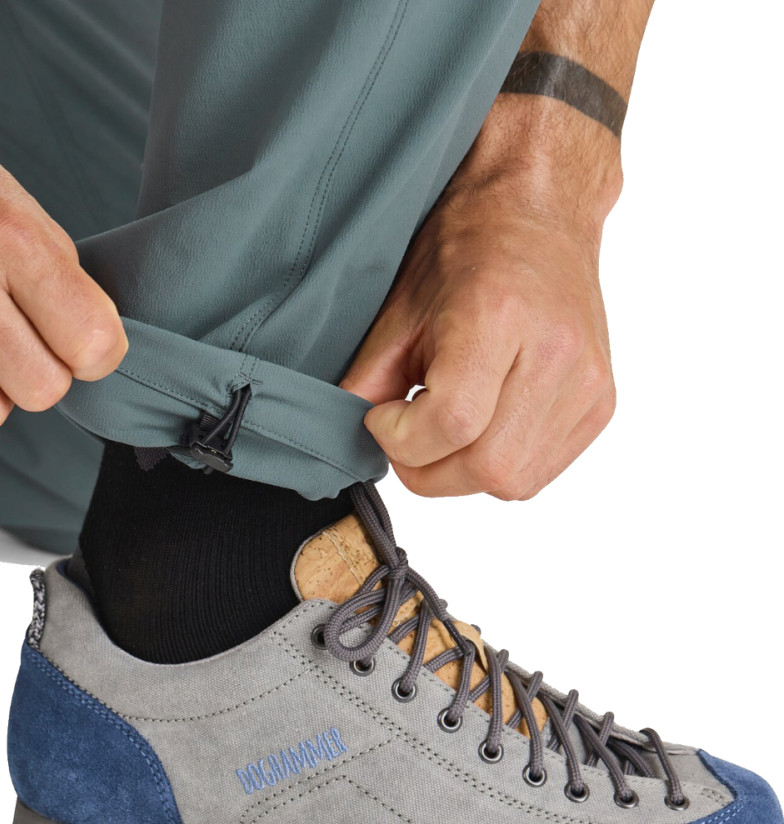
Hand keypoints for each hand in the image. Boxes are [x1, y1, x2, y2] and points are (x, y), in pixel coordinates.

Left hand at [341, 167, 616, 499]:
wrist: (540, 213)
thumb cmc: (467, 249)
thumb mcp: (399, 309)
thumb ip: (369, 381)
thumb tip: (350, 443)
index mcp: (499, 317)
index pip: (451, 422)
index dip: (401, 440)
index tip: (382, 418)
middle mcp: (555, 353)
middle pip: (487, 467)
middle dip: (429, 471)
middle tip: (408, 438)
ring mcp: (587, 383)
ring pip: (514, 482)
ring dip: (463, 473)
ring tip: (447, 426)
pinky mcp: (601, 405)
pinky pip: (540, 472)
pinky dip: (499, 466)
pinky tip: (483, 425)